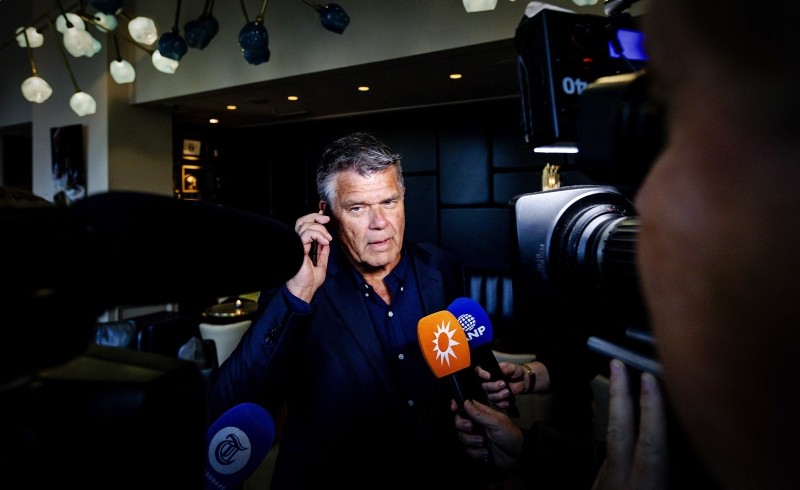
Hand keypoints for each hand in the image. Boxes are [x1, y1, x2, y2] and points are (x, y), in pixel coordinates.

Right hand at [286, 210, 331, 301]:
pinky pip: (307, 234)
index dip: (314, 218)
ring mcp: (296, 245)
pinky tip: (325, 242)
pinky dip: (318, 235)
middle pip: (302, 221)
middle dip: (316, 217)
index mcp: (302, 246)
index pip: (304, 225)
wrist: (304, 291)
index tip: (325, 218)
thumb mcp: (321, 263)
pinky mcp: (297, 249)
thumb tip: (327, 242)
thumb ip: (323, 252)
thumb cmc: (309, 281)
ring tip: (328, 239)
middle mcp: (297, 244)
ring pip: (305, 225)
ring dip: (321, 229)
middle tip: (327, 220)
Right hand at [451, 398, 523, 469]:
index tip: (453, 407)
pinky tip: (486, 452)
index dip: (457, 405)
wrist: (517, 455)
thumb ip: (480, 414)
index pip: (466, 406)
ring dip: (471, 440)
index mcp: (482, 414)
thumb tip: (465, 402)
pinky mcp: (477, 450)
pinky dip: (477, 452)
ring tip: (483, 442)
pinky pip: (468, 450)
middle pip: (459, 421)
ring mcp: (476, 437)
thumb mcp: (497, 422)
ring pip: (462, 436)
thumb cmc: (510, 434)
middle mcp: (477, 424)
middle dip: (462, 424)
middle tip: (471, 428)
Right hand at [478, 361, 547, 408]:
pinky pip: (497, 404)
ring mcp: (492, 392)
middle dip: (493, 386)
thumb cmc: (515, 371)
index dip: (481, 374)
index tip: (489, 376)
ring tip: (508, 392)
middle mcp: (488, 382)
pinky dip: (502, 404)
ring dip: (499, 395)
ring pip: (490, 396)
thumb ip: (508, 368)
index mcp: (489, 372)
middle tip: (504, 384)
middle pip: (484, 386)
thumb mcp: (513, 367)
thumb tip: (502, 370)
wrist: (523, 380)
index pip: (479, 371)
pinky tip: (507, 402)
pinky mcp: (498, 400)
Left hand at [592, 359, 667, 489]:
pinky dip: (617, 436)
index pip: (649, 441)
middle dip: (618, 394)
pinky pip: (608, 455)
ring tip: (618, 384)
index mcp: (645, 486)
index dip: (651, 409)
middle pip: (618, 429)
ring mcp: (604, 482)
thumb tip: (684, 450)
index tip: (649, 377)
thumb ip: (676, 476)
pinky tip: (621, 424)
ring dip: (615, 410)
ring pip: (610, 440)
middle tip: (616, 363)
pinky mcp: (597, 486)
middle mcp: (619, 480)